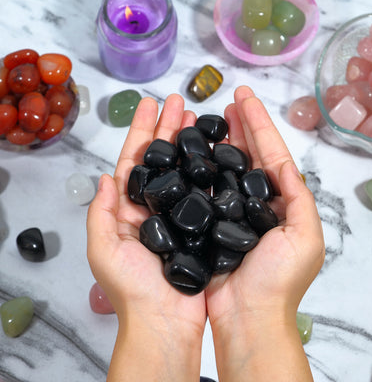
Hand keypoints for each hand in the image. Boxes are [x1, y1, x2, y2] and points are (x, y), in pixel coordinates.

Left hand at [87, 95, 205, 380]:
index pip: (134, 161)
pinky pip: (204, 192)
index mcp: (129, 209)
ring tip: (198, 119)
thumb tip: (105, 178)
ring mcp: (178, 215)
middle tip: (180, 102)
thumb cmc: (134, 290)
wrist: (165, 321)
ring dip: (189, 144)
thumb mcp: (105, 250)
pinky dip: (209, 171)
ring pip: (184, 171)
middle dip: (168, 128)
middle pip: (161, 159)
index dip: (141, 131)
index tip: (150, 104)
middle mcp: (154, 207)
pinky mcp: (200, 226)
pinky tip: (218, 154)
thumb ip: (101, 213)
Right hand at [205, 86, 324, 380]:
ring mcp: (232, 210)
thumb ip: (298, 198)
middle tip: (229, 100)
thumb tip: (285, 165)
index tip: (244, 97)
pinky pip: (205, 188)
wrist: (246, 314)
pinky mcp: (210, 222)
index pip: (271, 152)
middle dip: (241, 125)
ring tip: (212, 117)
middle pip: (249, 153)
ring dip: (221, 140)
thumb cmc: (278, 280)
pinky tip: (193, 152)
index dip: (258, 123)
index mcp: (281, 200)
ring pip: (226, 166)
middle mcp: (257, 201)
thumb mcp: (304, 238)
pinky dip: (201, 168)